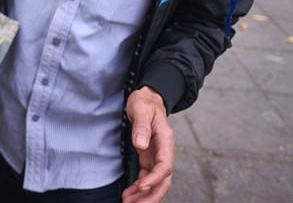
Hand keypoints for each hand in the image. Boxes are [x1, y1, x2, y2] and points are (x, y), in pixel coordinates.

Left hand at [121, 87, 174, 202]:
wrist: (147, 99)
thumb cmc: (145, 102)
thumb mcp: (141, 108)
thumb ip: (141, 126)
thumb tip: (141, 144)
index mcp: (166, 141)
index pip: (165, 166)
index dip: (155, 179)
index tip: (141, 187)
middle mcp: (164, 152)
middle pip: (163, 181)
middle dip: (151, 196)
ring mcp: (157, 157)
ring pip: (155, 183)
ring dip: (144, 196)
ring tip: (127, 202)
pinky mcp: (149, 159)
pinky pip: (147, 178)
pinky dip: (139, 189)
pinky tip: (129, 194)